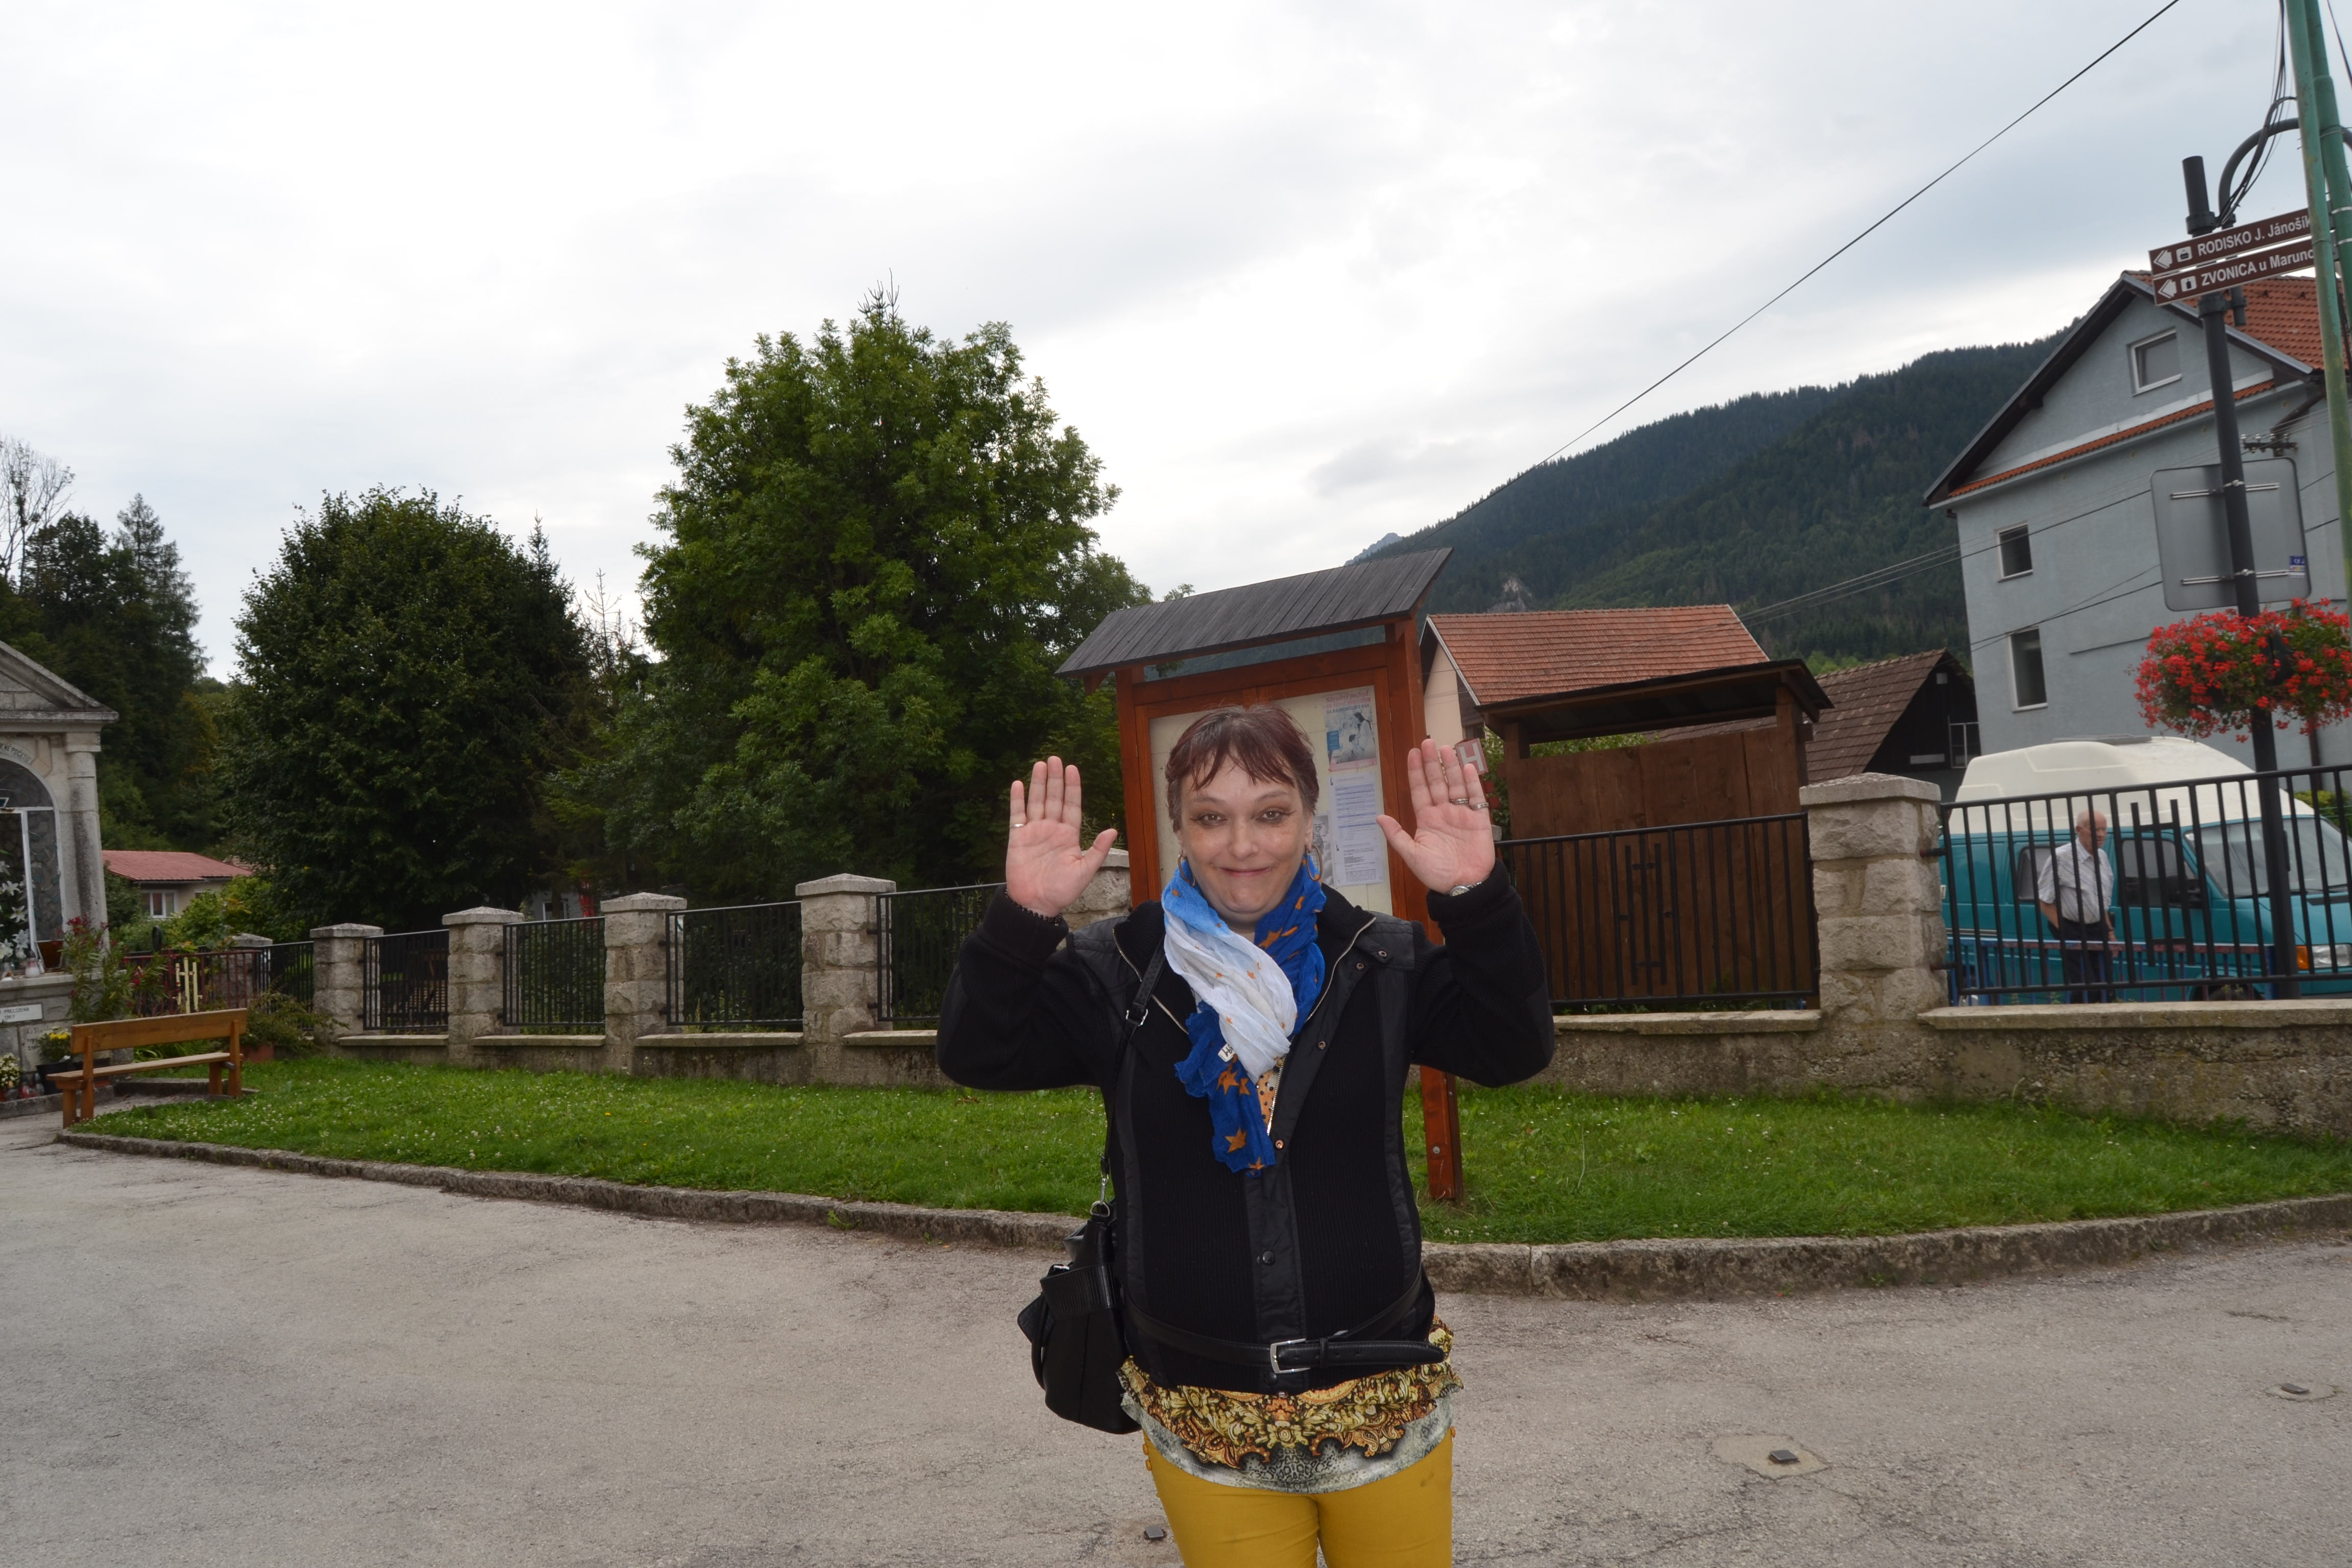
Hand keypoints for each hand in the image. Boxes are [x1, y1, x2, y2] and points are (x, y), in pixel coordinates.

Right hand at [1005, 756, 1118, 918]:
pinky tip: (1018, 784)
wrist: (1035, 904)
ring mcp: (1034, 832)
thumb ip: (1097, 850)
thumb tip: (1113, 830)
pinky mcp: (1017, 838)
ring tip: (1040, 765)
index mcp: (1069, 835)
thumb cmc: (1062, 891)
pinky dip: (1017, 800)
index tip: (1072, 769)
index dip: (1072, 787)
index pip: (1072, 805)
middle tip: (1054, 758)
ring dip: (1038, 784)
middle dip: (1055, 779)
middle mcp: (1052, 829)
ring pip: (1037, 801)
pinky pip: (1017, 815)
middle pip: (1054, 798)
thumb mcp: (1085, 871)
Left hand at [1377, 738, 1496, 893]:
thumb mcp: (1412, 855)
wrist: (1465, 887)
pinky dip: (1473, 783)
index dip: (1416, 772)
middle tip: (1428, 742)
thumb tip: (1378, 817)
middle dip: (1432, 763)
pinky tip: (1467, 767)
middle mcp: (1443, 813)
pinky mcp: (1479, 820)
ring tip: (1446, 749)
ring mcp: (1461, 815)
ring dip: (1451, 767)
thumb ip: (1397, 836)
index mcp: (1426, 820)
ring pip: (1455, 785)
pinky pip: (1476, 798)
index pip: (1419, 790)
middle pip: (1436, 782)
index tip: (1412, 753)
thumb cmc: (1437, 874)